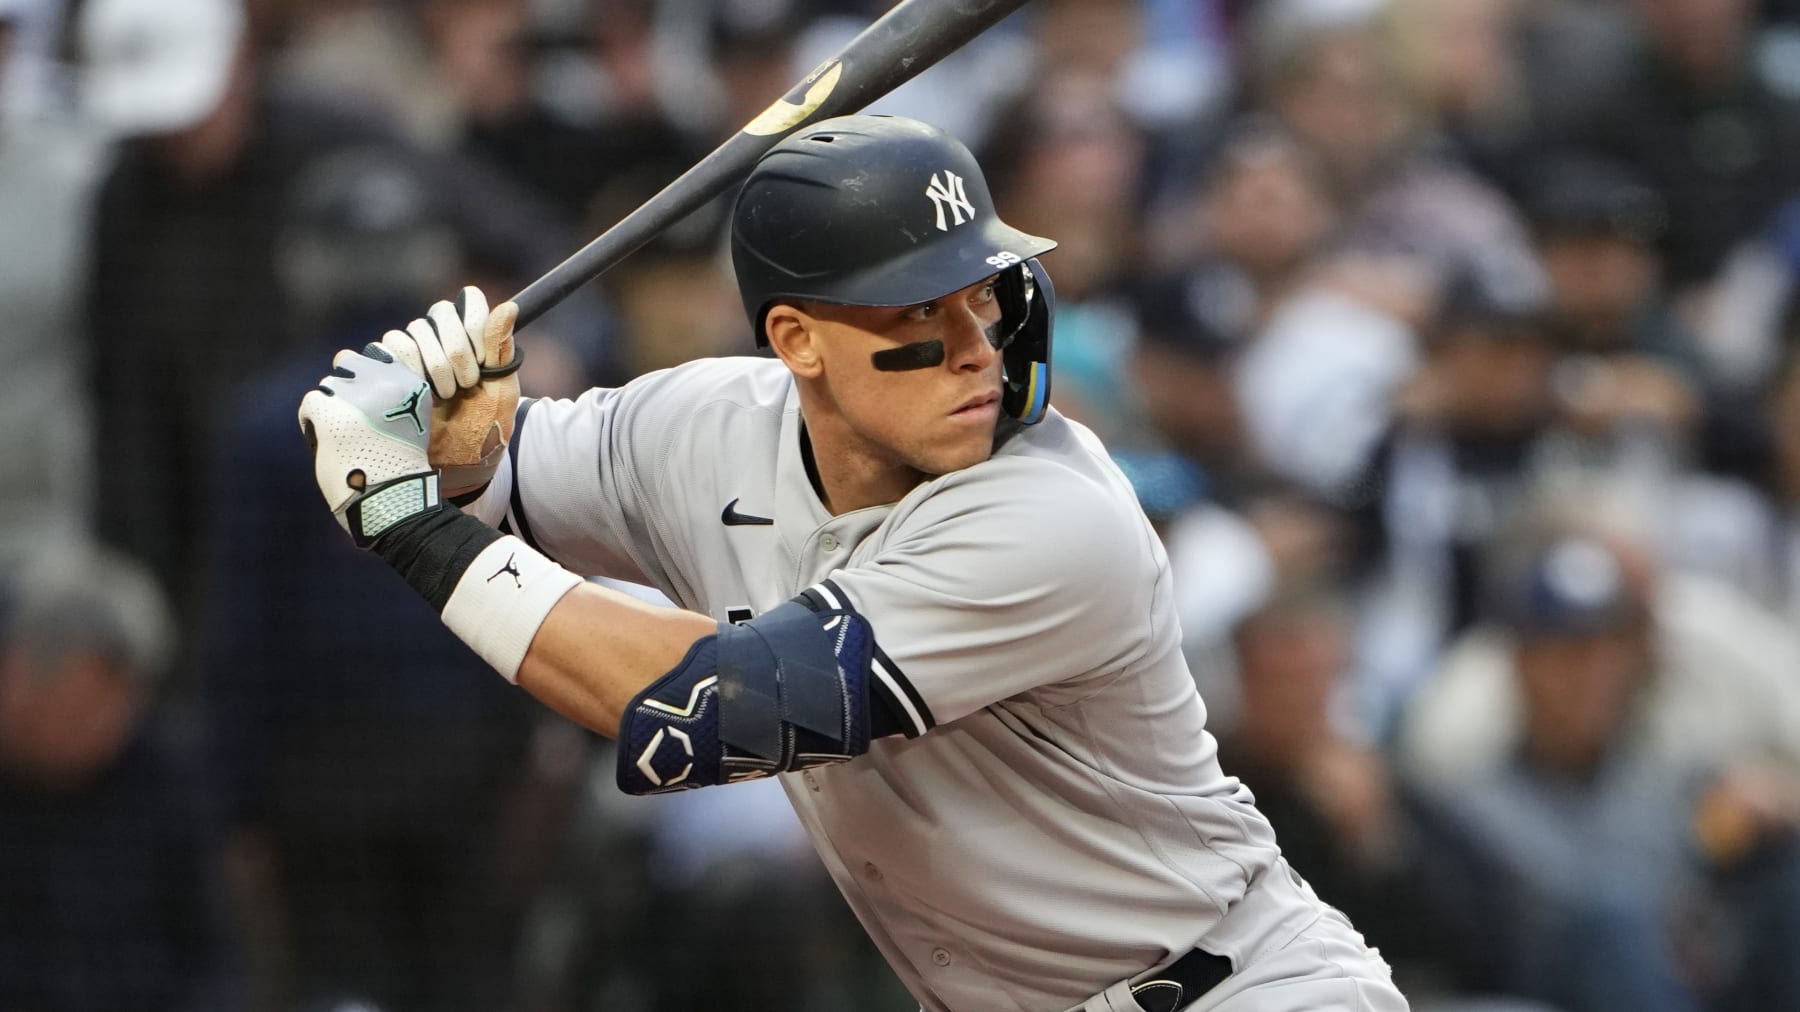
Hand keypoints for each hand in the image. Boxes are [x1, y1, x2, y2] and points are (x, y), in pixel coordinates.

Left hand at [297, 346, 442, 546]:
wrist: (391, 498)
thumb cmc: (399, 465)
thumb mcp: (410, 419)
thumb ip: (389, 392)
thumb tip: (349, 365)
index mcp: (410, 383)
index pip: (378, 353)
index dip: (368, 377)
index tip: (373, 403)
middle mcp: (384, 381)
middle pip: (349, 362)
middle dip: (347, 386)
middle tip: (353, 418)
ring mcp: (356, 395)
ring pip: (328, 384)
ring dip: (331, 405)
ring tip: (343, 434)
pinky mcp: (330, 410)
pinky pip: (311, 402)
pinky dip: (313, 421)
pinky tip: (327, 440)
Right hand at [379, 285, 521, 494]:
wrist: (462, 463)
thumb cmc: (486, 426)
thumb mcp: (502, 388)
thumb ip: (501, 347)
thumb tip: (509, 306)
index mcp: (465, 338)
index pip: (464, 304)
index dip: (473, 326)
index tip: (484, 358)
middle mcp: (434, 341)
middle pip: (435, 317)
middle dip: (455, 351)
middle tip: (467, 384)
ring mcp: (407, 357)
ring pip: (406, 334)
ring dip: (430, 364)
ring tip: (444, 395)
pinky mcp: (385, 375)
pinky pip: (379, 352)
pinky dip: (399, 369)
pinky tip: (416, 391)